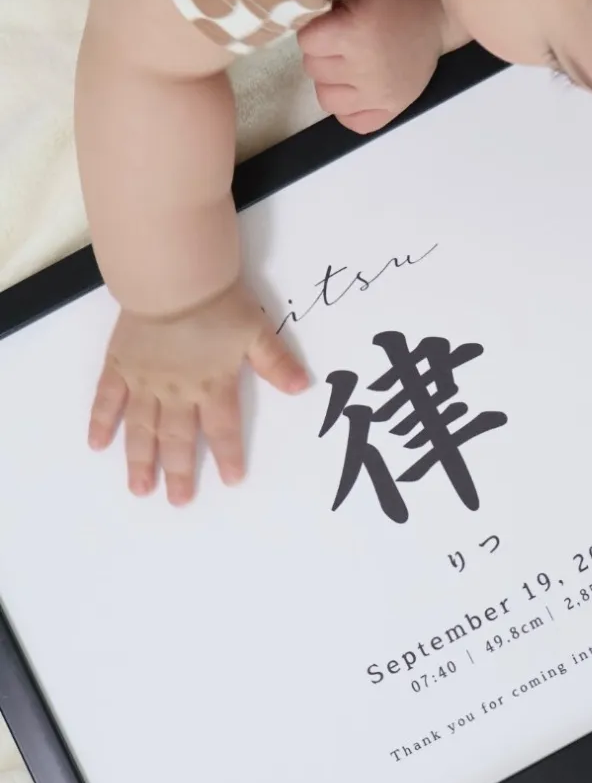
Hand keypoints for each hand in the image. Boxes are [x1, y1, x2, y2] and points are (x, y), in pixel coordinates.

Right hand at [88, 282, 308, 504]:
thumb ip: (277, 362)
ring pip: (141, 429)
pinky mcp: (120, 366)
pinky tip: (97, 445)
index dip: (228, 456)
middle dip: (179, 472)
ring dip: (140, 461)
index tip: (231, 480)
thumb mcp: (257, 331)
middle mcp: (177, 392)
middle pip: (178, 439)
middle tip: (177, 501)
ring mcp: (145, 382)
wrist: (174, 281)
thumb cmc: (218, 304)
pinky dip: (101, 423)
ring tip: (139, 489)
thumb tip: (303, 388)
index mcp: (213, 385)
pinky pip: (108, 400)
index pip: (223, 429)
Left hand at [297, 0, 445, 134]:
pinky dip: (350, 110)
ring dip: (332, 81)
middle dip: (322, 54)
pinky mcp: (394, 108)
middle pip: (315, 70)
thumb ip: (330, 8)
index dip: (315, 31)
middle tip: (342, 42)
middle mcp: (367, 68)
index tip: (330, 23)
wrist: (441, 7)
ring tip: (348, 65)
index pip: (307, 43)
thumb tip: (304, 25)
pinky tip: (357, 90)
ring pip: (327, 98)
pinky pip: (354, 123)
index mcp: (356, 33)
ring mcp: (381, 93)